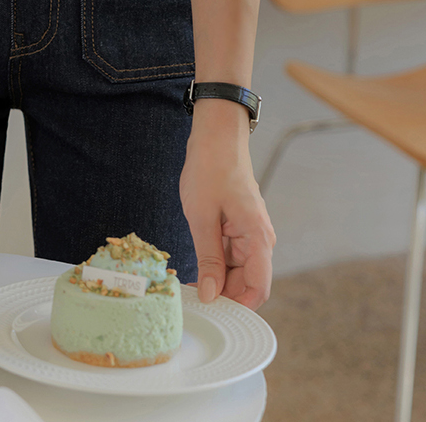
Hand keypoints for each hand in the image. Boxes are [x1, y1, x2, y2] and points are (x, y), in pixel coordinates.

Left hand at [179, 107, 275, 310]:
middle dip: (224, 294)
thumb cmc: (210, 169)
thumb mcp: (202, 217)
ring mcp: (250, 233)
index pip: (259, 289)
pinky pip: (231, 255)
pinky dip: (216, 263)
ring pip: (238, 270)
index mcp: (258, 237)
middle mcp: (259, 239)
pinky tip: (196, 266)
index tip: (213, 313)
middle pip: (247, 283)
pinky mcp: (239, 227)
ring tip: (190, 282)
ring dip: (218, 279)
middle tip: (194, 298)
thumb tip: (211, 295)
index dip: (238, 307)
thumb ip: (208, 258)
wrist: (215, 137)